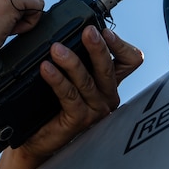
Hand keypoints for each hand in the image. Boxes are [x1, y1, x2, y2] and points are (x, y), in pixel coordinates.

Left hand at [17, 25, 143, 159]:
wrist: (39, 137)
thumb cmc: (52, 105)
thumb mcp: (70, 76)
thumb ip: (75, 57)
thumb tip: (65, 30)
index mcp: (108, 81)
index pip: (130, 60)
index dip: (120, 45)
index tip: (103, 31)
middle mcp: (106, 95)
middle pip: (109, 68)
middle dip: (98, 48)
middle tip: (87, 31)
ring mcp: (95, 109)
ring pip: (88, 81)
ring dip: (72, 62)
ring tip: (56, 49)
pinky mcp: (80, 120)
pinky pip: (70, 96)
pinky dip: (58, 80)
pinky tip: (46, 69)